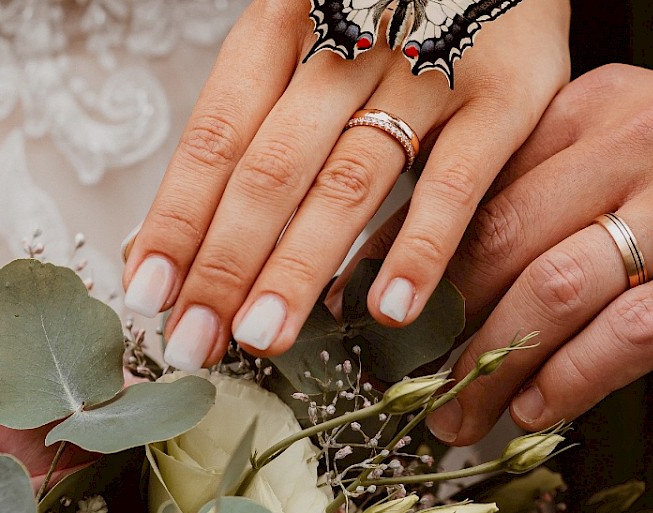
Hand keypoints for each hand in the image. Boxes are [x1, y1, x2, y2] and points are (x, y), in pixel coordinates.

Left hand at [121, 0, 569, 370]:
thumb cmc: (394, 8)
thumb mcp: (311, 39)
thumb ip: (257, 125)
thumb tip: (177, 235)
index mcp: (284, 25)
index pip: (217, 134)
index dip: (178, 218)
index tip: (149, 294)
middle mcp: (347, 43)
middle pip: (272, 167)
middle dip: (226, 262)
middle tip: (196, 340)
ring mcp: (427, 69)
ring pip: (350, 181)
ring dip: (300, 266)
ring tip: (265, 337)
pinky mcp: (503, 97)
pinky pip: (455, 184)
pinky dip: (420, 249)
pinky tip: (388, 309)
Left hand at [359, 64, 652, 444]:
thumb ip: (585, 190)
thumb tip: (489, 265)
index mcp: (612, 107)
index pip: (489, 185)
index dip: (435, 260)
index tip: (406, 315)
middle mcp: (645, 139)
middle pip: (506, 241)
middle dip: (453, 327)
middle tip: (430, 385)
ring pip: (554, 288)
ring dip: (493, 367)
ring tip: (463, 416)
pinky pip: (631, 333)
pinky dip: (571, 379)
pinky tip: (540, 408)